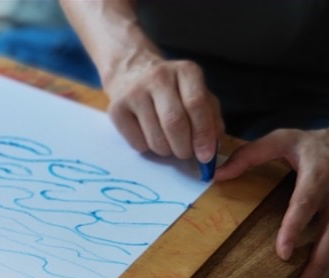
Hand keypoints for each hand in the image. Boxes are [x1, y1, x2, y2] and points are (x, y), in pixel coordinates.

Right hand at [100, 52, 221, 161]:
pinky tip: (149, 136)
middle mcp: (159, 77)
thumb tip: (211, 147)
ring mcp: (134, 92)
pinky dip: (147, 148)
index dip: (203, 133)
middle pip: (174, 122)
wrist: (132, 73)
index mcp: (186, 71)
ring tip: (168, 145)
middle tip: (185, 154)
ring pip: (155, 138)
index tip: (206, 155)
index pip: (196, 104)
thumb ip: (210, 116)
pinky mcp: (116, 109)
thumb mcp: (196, 93)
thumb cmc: (172, 89)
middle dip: (183, 147)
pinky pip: (137, 143)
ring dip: (166, 151)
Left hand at [215, 126, 328, 277]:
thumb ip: (250, 155)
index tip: (282, 253)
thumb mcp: (283, 140)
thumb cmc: (316, 146)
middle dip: (316, 264)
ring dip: (326, 271)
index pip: (306, 204)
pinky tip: (319, 277)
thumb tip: (217, 176)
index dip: (294, 229)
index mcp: (321, 173)